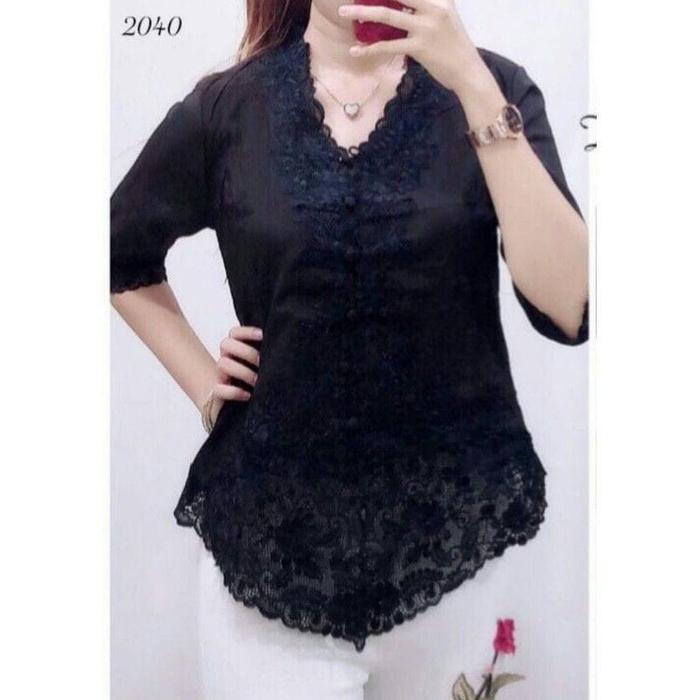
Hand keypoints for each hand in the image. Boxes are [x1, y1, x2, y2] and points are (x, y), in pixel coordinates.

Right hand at [209, 325, 262, 420]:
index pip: (234, 333)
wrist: (238, 409)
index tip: (263, 336)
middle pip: (226, 344)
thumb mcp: (263, 368)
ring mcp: (220, 376)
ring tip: (258, 382)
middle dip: (246, 352)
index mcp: (235, 350)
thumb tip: (285, 347)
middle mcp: (226, 360)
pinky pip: (219, 389)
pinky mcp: (216, 394)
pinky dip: (234, 392)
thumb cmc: (257, 384)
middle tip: (262, 363)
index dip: (246, 331)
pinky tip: (248, 395)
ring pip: (222, 363)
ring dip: (243, 371)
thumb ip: (268, 356)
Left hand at [338, 0, 483, 91]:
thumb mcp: (449, 17)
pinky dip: (370, 48)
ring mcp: (425, 27)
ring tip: (344, 12)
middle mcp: (433, 8)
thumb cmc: (456, 46)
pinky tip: (355, 50)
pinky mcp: (419, 48)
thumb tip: (414, 5)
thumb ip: (434, 5)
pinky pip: (388, 46)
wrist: (468, 71)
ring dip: (362, 12)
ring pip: (388, 15)